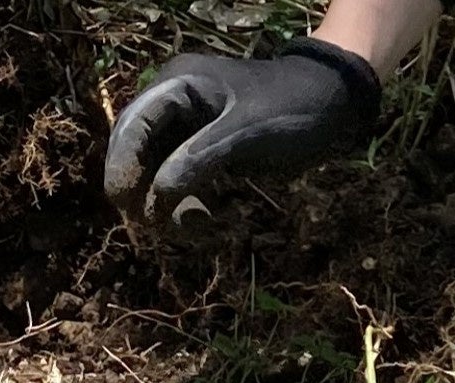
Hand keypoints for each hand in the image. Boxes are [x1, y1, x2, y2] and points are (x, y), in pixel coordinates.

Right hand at [104, 40, 381, 223]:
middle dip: (143, 189)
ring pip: (156, 171)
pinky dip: (185, 204)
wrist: (332, 105)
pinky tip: (203, 220)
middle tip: (154, 225)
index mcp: (178, 85)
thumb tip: (156, 197)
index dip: (122, 165)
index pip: (133, 125)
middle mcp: (175, 103)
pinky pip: (179, 181)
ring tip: (193, 226)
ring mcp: (188, 128)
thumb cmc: (291, 108)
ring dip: (166, 204)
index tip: (125, 203)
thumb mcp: (244, 134)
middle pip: (137, 150)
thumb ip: (198, 160)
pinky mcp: (203, 150)